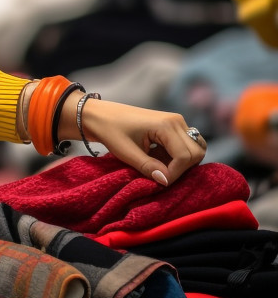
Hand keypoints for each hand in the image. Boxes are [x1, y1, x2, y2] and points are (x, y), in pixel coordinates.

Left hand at [58, 90, 206, 185]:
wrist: (101, 115)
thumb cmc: (110, 131)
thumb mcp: (126, 152)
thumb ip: (147, 167)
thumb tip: (165, 181)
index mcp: (167, 124)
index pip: (185, 156)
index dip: (174, 173)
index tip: (158, 181)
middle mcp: (177, 121)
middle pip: (196, 153)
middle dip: (181, 168)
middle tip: (159, 174)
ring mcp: (177, 122)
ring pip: (194, 150)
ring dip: (181, 163)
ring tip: (158, 165)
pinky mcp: (174, 126)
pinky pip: (186, 146)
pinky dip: (177, 157)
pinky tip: (157, 158)